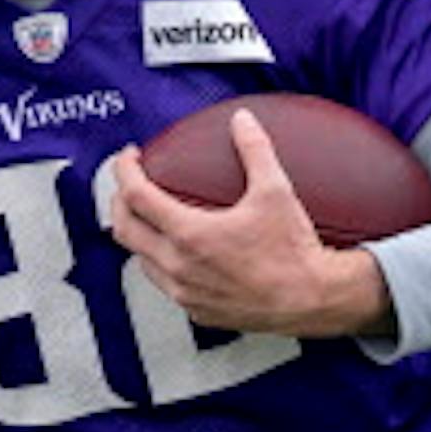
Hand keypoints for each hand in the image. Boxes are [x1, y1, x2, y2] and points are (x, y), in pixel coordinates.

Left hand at [109, 108, 389, 336]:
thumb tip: (242, 121)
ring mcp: (185, 292)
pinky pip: (165, 284)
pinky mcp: (197, 311)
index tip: (130, 158)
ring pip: (141, 260)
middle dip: (119, 201)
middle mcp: (179, 266)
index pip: (135, 196)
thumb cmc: (293, 250)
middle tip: (131, 185)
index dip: (124, 170)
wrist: (311, 299)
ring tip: (153, 217)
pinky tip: (180, 252)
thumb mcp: (276, 192)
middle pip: (123, 229)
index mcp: (190, 233)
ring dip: (140, 235)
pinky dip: (163, 263)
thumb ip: (255, 150)